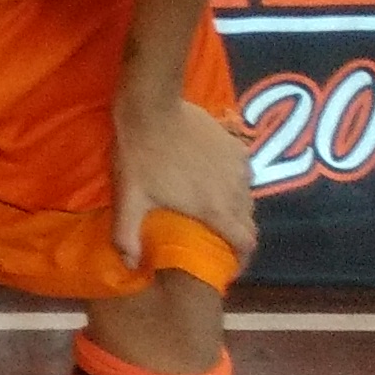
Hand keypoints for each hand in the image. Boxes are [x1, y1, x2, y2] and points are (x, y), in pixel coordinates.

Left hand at [113, 93, 261, 271]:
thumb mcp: (128, 198)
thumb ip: (126, 235)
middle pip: (248, 222)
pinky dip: (233, 184)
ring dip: (235, 209)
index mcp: (215, 209)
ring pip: (248, 198)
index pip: (246, 243)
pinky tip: (213, 181)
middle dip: (236, 234)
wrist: (152, 109)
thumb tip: (130, 265)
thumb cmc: (139, 157)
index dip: (241, 258)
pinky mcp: (237, 146)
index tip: (229, 263)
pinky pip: (243, 174)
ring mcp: (240, 167)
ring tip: (212, 210)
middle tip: (215, 237)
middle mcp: (236, 191)